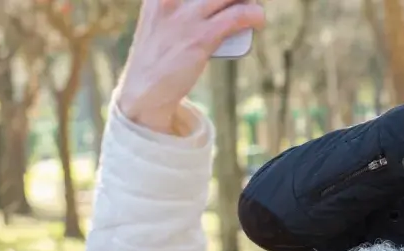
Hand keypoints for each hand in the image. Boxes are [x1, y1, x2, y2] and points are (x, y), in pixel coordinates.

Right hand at [115, 0, 264, 134]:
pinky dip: (255, 15)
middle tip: (240, 3)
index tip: (222, 3)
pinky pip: (239, 16)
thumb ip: (177, 8)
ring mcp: (186, 17)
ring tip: (251, 9)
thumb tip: (210, 5)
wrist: (145, 90)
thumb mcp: (159, 22)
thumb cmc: (157, 57)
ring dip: (247, 1)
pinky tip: (258, 21)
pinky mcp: (202, 37)